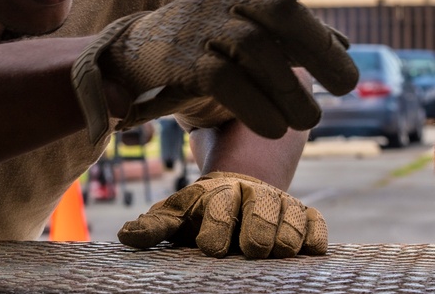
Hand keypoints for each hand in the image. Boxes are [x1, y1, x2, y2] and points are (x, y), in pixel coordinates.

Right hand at [71, 0, 358, 141]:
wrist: (128, 56)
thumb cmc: (198, 44)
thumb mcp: (239, 28)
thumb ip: (289, 33)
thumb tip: (344, 42)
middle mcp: (221, 1)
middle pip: (279, 10)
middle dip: (318, 46)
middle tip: (348, 85)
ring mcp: (199, 28)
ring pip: (254, 48)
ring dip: (289, 88)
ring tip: (308, 120)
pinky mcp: (179, 62)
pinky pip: (223, 80)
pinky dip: (254, 105)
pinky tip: (274, 127)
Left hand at [117, 171, 327, 257]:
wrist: (239, 191)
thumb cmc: (201, 211)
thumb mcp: (176, 214)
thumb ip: (155, 226)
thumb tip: (125, 235)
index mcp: (218, 193)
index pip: (220, 208)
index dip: (217, 228)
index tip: (211, 249)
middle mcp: (252, 193)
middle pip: (262, 213)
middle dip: (257, 233)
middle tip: (251, 250)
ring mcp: (282, 203)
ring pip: (292, 221)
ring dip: (285, 240)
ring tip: (273, 252)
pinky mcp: (307, 215)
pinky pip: (317, 226)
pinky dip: (313, 240)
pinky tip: (305, 250)